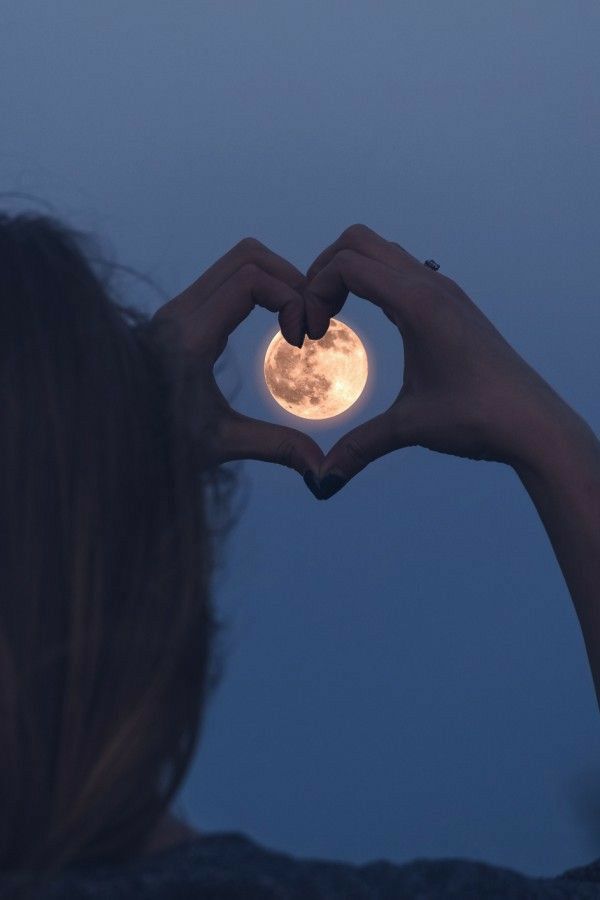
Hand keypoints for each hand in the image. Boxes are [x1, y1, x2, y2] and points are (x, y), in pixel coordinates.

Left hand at [150, 238, 323, 476]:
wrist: (110, 434)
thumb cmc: (157, 444)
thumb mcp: (221, 444)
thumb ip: (275, 447)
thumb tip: (321, 469)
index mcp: (190, 338)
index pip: (251, 279)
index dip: (291, 297)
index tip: (303, 337)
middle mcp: (179, 313)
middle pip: (248, 256)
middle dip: (289, 279)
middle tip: (309, 320)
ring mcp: (176, 309)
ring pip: (235, 262)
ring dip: (274, 279)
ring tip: (295, 320)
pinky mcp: (177, 315)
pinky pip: (224, 279)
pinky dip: (257, 288)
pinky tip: (272, 323)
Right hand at [301, 224, 575, 499]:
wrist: (534, 423)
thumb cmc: (478, 418)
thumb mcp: (410, 427)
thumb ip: (359, 447)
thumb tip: (322, 480)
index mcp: (418, 303)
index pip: (346, 264)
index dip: (313, 291)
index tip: (310, 334)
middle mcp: (431, 285)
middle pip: (358, 241)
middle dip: (323, 271)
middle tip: (313, 315)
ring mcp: (444, 290)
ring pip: (381, 251)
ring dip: (349, 273)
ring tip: (333, 316)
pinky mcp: (452, 303)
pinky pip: (401, 270)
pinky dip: (373, 282)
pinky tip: (372, 321)